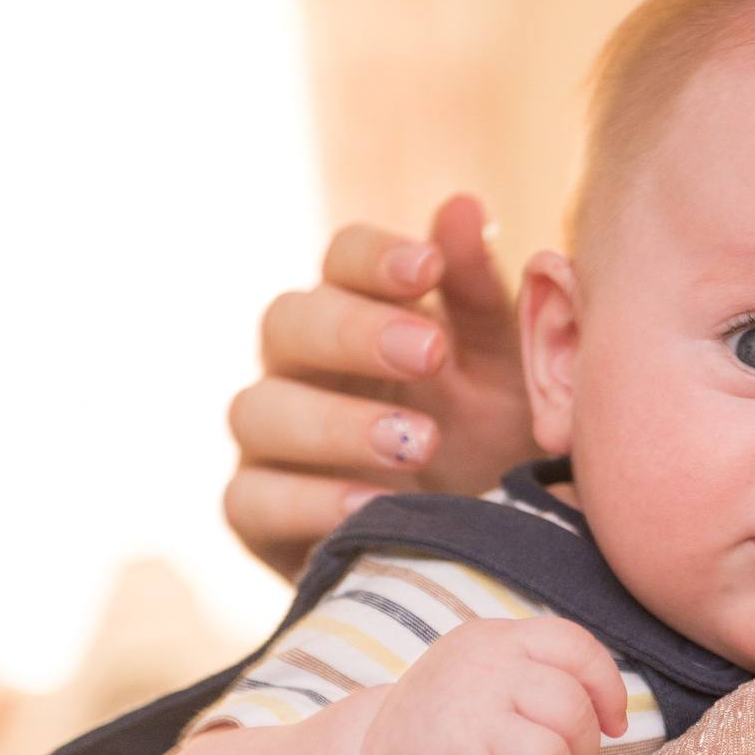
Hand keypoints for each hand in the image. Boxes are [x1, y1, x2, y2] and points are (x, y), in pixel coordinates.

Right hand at [226, 193, 540, 576]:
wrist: (479, 549)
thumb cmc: (489, 438)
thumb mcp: (504, 368)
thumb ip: (481, 296)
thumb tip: (461, 205)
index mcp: (361, 312)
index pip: (341, 259)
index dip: (374, 257)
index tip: (427, 268)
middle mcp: (302, 367)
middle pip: (287, 321)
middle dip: (354, 332)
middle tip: (429, 352)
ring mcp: (270, 441)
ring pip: (259, 408)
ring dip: (335, 421)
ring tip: (419, 442)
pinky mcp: (258, 516)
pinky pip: (251, 500)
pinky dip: (309, 501)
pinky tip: (373, 505)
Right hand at [354, 618, 630, 754]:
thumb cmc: (449, 721)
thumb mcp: (484, 670)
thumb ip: (540, 671)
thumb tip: (613, 715)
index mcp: (493, 640)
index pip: (573, 646)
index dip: (608, 688)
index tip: (612, 724)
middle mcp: (480, 676)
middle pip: (571, 711)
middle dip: (584, 751)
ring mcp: (465, 730)